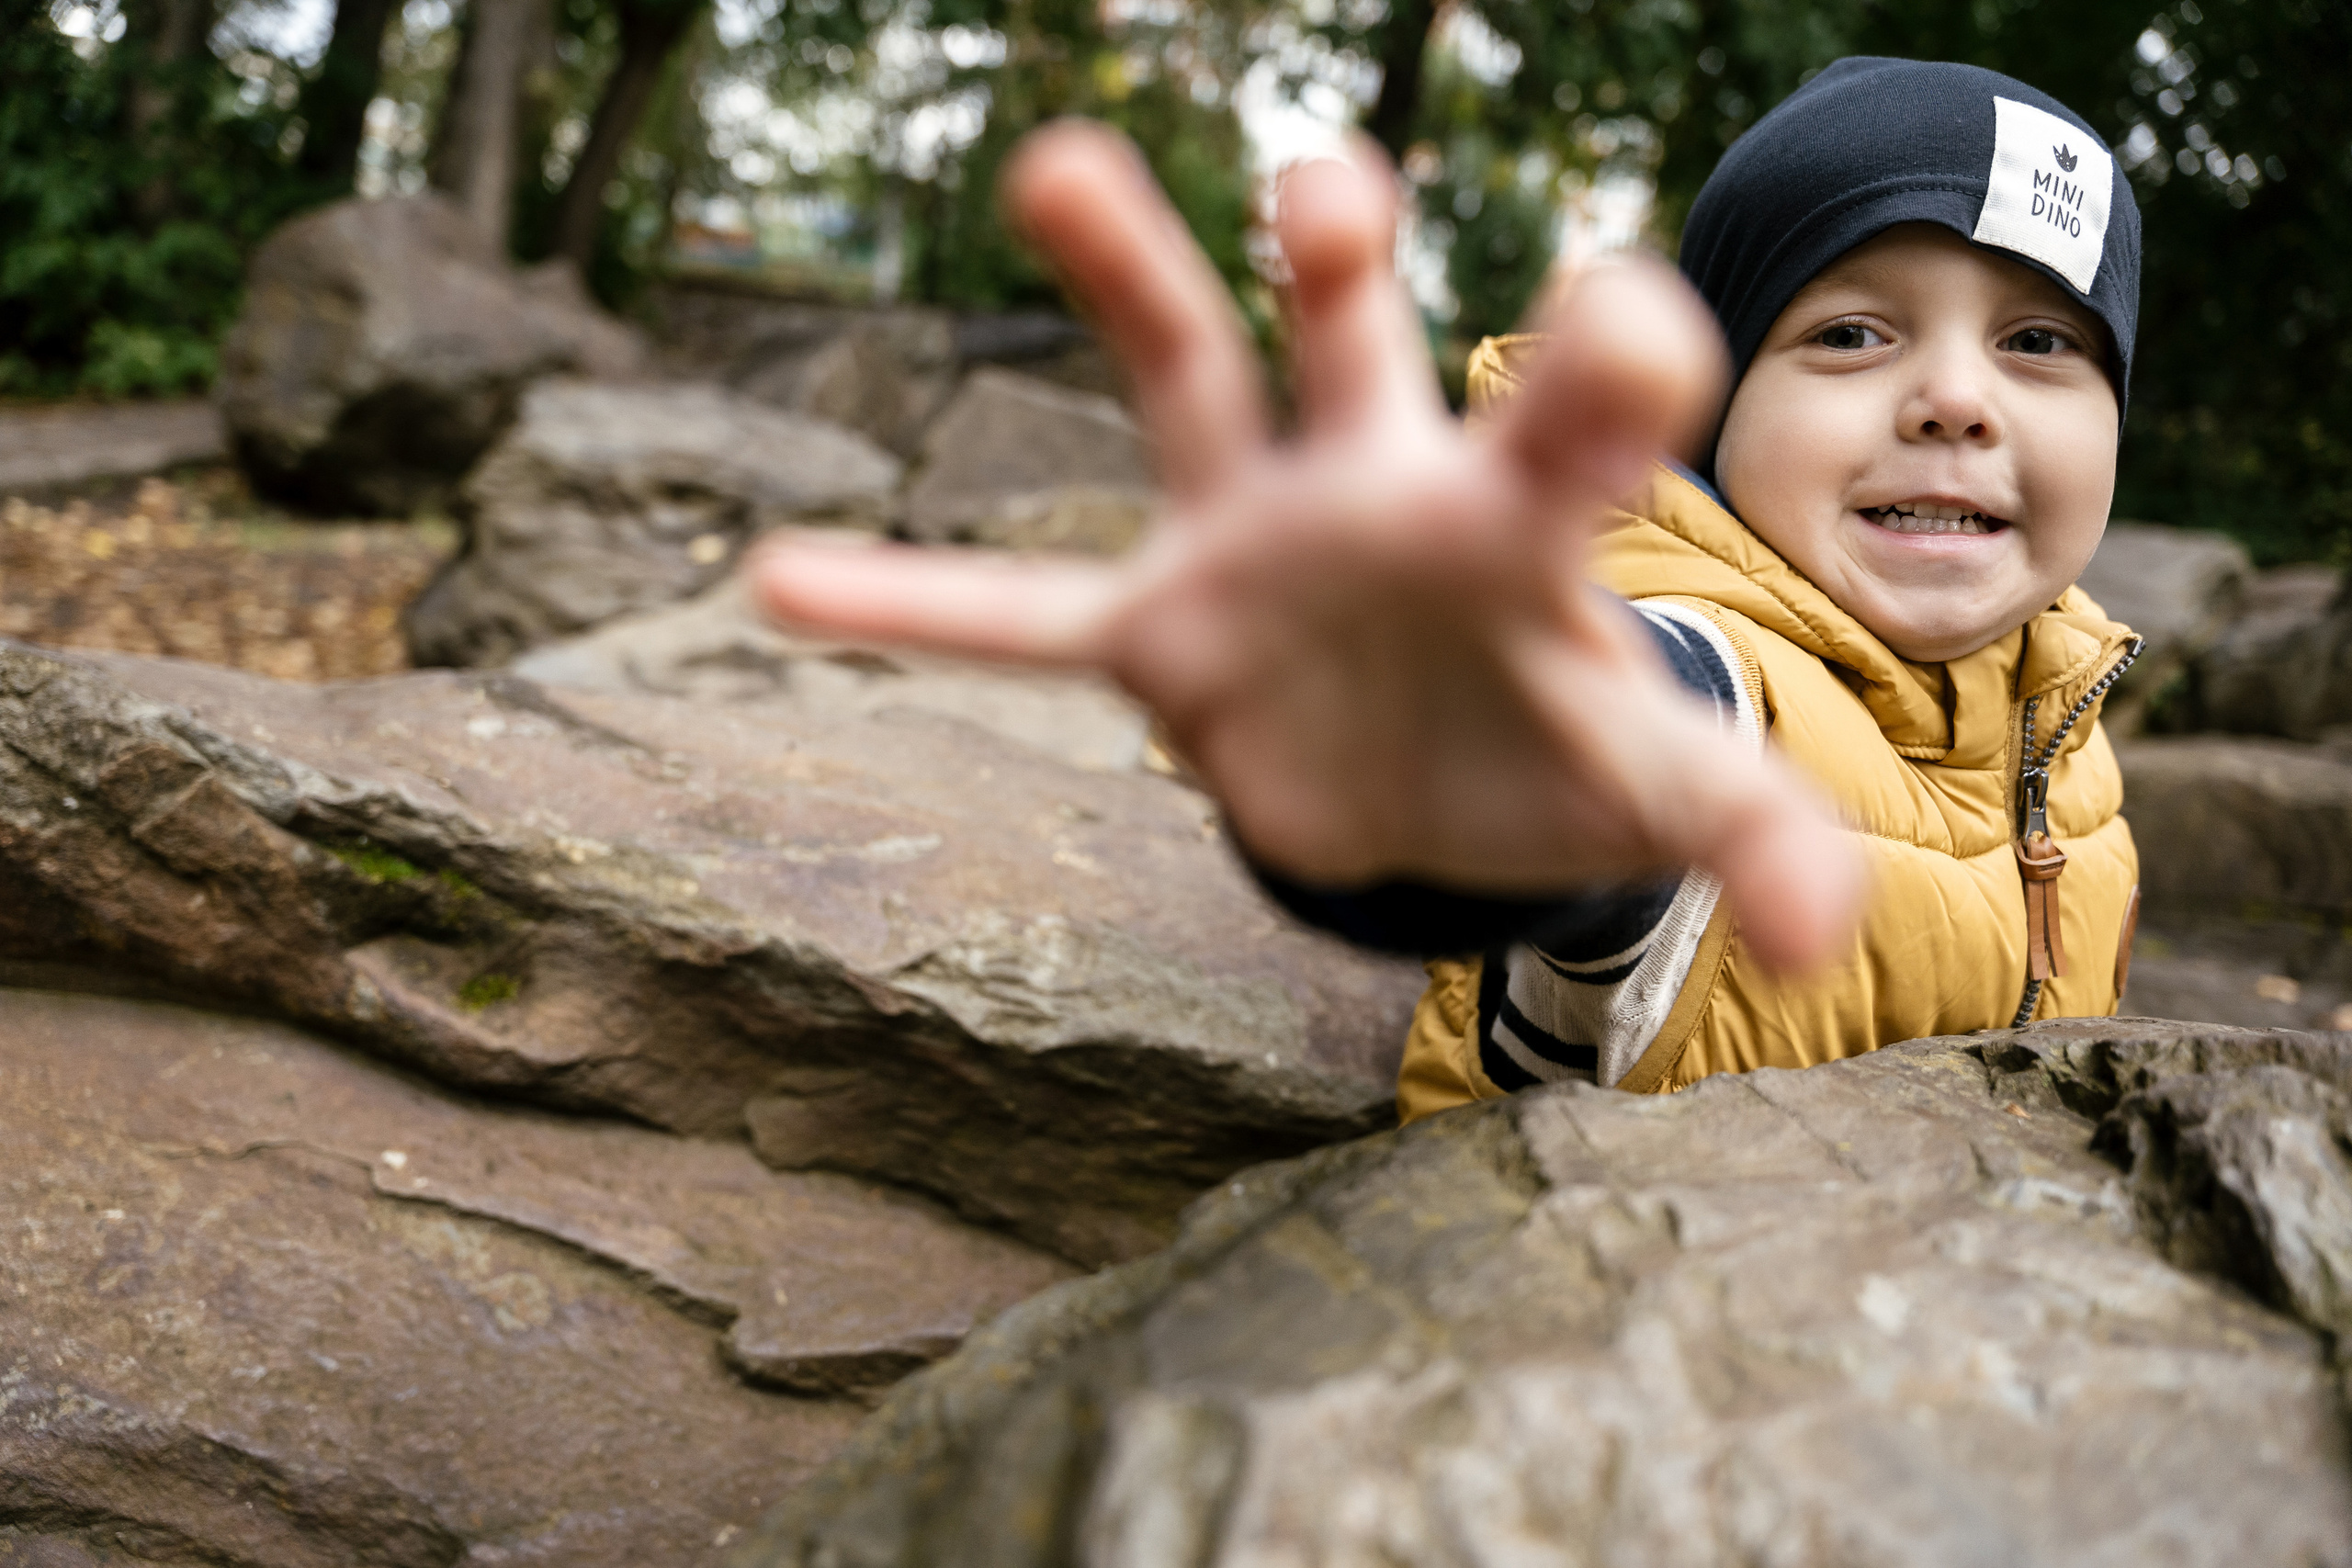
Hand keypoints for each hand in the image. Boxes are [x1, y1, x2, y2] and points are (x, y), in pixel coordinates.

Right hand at [750, 121, 1860, 969]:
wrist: (1439, 776)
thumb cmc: (1549, 744)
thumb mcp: (1649, 785)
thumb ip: (1738, 833)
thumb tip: (1829, 941)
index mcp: (1515, 522)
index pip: (1570, 418)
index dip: (1599, 368)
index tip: (1623, 321)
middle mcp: (1372, 491)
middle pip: (1348, 341)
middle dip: (1334, 258)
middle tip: (1331, 189)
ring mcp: (1252, 545)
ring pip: (1180, 385)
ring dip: (1130, 283)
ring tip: (1059, 161)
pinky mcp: (1160, 640)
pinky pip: (1021, 621)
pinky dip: (914, 608)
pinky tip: (781, 581)